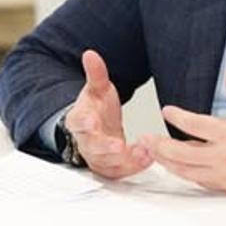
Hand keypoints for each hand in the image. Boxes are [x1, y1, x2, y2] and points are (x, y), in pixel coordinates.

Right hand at [65, 50, 150, 178]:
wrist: (96, 127)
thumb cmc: (96, 108)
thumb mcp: (97, 89)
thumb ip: (96, 74)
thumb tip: (90, 54)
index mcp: (79, 120)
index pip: (77, 122)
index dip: (83, 122)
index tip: (91, 120)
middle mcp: (86, 141)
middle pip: (91, 147)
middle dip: (105, 147)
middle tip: (119, 147)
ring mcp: (97, 156)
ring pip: (107, 163)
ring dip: (125, 160)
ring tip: (143, 153)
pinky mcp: (109, 167)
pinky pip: (119, 171)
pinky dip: (133, 167)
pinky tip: (148, 159)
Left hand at [141, 71, 225, 194]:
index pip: (196, 125)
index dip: (177, 117)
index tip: (167, 110)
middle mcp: (225, 157)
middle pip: (182, 153)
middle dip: (160, 145)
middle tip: (145, 138)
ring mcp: (225, 175)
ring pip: (187, 171)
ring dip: (167, 161)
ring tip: (152, 152)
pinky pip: (199, 181)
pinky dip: (184, 173)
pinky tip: (176, 166)